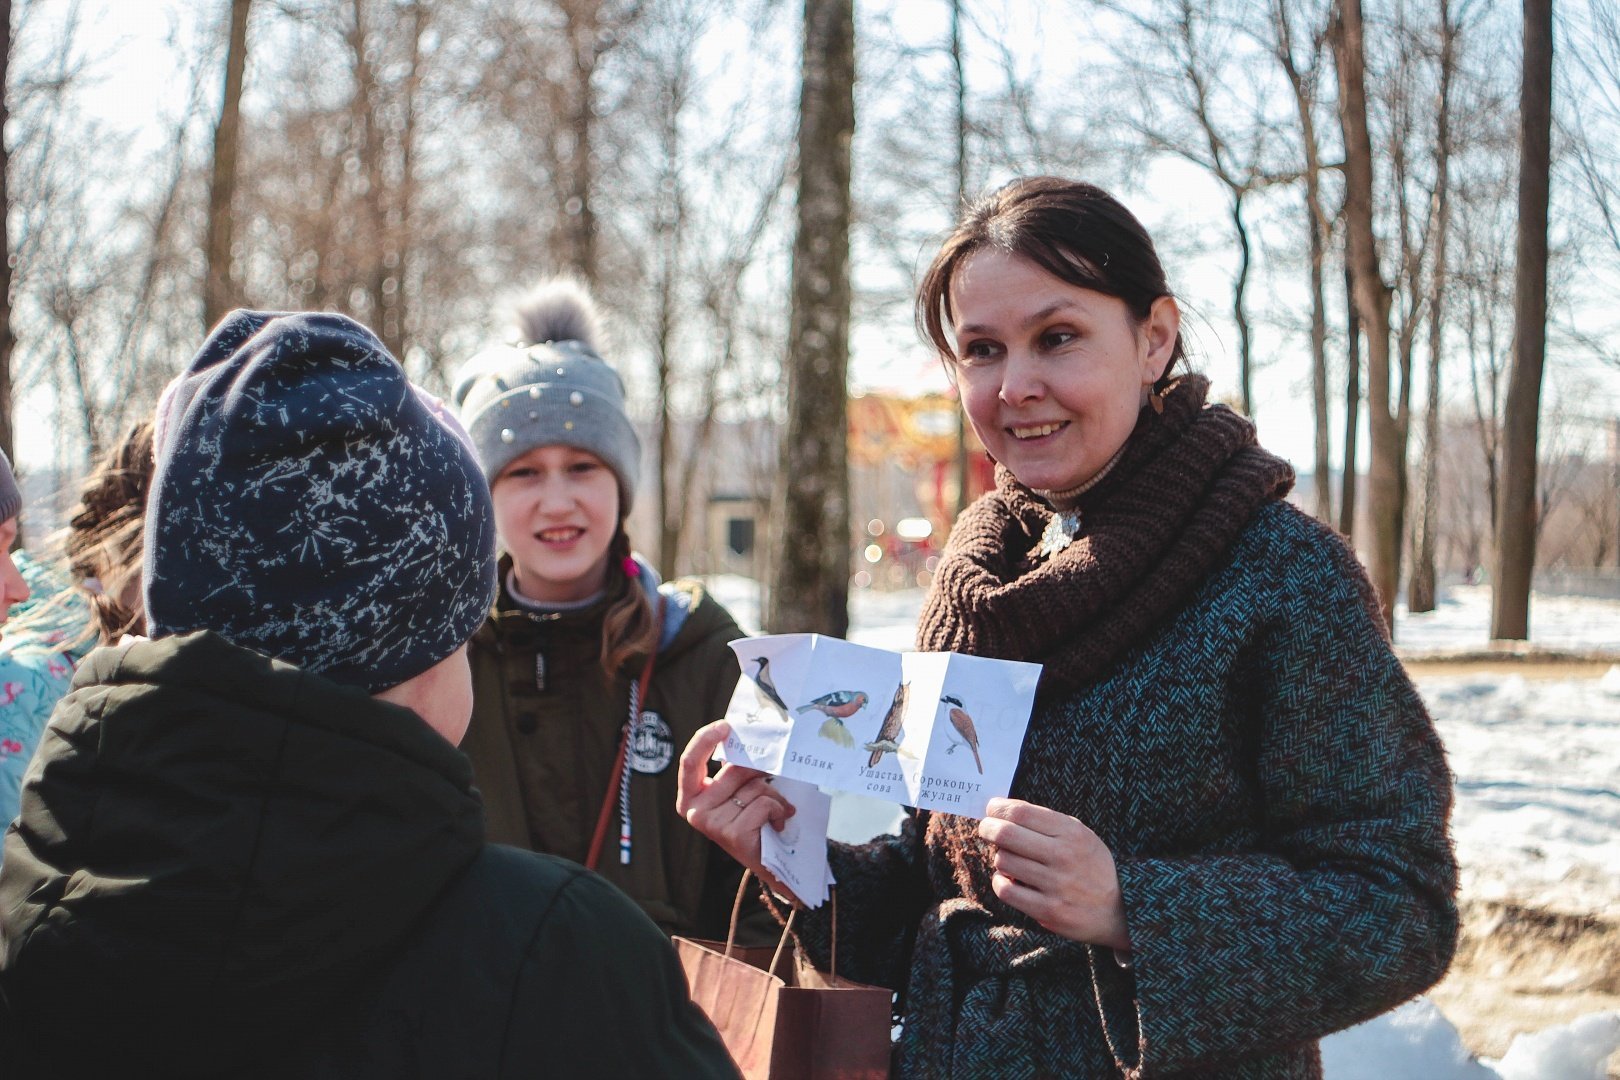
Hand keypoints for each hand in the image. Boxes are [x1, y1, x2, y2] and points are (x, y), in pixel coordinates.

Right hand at [677, 721, 800, 903]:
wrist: (769, 863)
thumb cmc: (752, 821)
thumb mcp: (736, 792)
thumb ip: (733, 771)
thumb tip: (748, 741)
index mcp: (690, 797)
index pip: (690, 762)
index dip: (705, 739)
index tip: (725, 726)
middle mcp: (695, 812)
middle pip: (733, 770)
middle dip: (759, 770)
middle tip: (771, 777)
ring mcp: (712, 825)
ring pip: (753, 786)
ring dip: (773, 795)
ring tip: (774, 812)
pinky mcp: (734, 834)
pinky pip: (764, 803)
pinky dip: (779, 809)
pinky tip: (777, 823)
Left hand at [977, 797, 1129, 949]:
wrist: (1120, 910)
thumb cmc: (1091, 866)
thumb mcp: (1080, 835)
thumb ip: (1046, 824)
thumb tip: (1002, 812)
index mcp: (1072, 833)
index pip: (1021, 812)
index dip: (998, 808)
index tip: (992, 808)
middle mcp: (1063, 856)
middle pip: (1006, 834)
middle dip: (988, 828)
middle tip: (986, 829)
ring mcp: (1055, 885)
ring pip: (1003, 861)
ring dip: (999, 857)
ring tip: (1009, 858)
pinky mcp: (1048, 911)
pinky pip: (1006, 890)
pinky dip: (1000, 882)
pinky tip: (1008, 879)